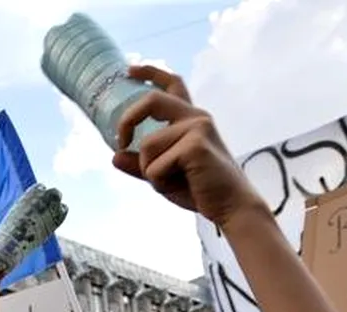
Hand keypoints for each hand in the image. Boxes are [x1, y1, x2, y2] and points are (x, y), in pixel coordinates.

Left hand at [112, 66, 265, 227]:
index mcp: (191, 119)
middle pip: (151, 101)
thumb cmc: (201, 190)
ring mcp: (197, 128)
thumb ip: (141, 164)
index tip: (129, 70)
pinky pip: (154, 165)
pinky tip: (182, 186)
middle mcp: (196, 117)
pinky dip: (158, 182)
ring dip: (149, 171)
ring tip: (172, 182)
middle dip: (127, 121)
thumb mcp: (164, 175)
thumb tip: (115, 157)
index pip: (172, 84)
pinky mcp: (195, 145)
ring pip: (147, 146)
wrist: (231, 207)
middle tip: (120, 142)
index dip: (150, 73)